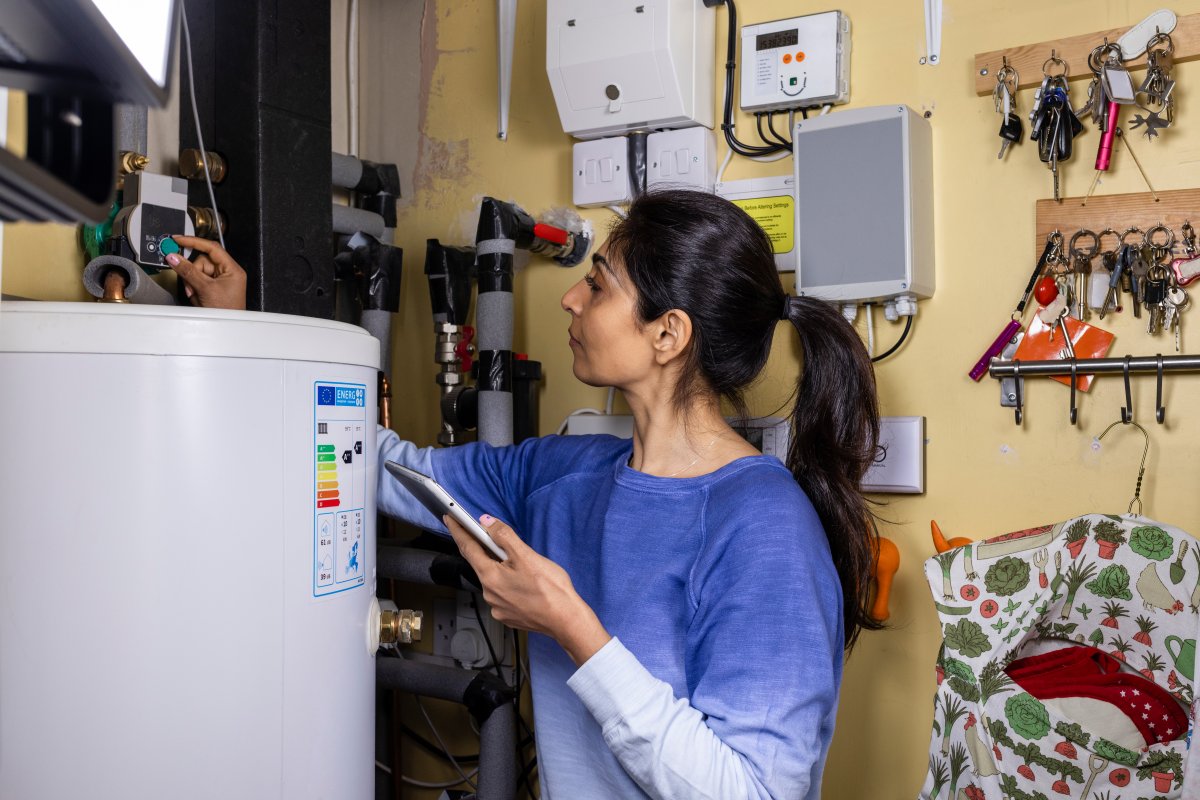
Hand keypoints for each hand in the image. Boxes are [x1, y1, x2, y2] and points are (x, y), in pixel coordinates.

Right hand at [167, 236, 246, 309]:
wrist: (226, 329)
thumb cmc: (226, 312)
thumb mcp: (205, 288)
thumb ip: (188, 271)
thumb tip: (174, 258)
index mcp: (232, 269)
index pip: (212, 248)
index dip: (194, 242)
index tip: (179, 239)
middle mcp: (227, 273)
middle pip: (201, 261)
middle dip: (193, 273)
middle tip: (191, 286)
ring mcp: (219, 281)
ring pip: (196, 272)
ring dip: (192, 283)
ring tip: (196, 295)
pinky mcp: (212, 288)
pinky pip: (196, 281)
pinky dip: (193, 289)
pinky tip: (197, 297)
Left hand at [446, 514, 610, 666]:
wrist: (566, 619)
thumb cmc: (550, 589)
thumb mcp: (527, 556)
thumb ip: (504, 537)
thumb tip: (486, 522)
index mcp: (490, 576)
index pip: (467, 548)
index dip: (458, 531)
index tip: (449, 519)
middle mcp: (488, 593)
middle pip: (480, 563)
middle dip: (485, 549)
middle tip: (492, 537)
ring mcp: (497, 606)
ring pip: (492, 579)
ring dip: (499, 568)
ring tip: (519, 564)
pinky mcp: (507, 615)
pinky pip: (501, 593)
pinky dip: (507, 583)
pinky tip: (522, 582)